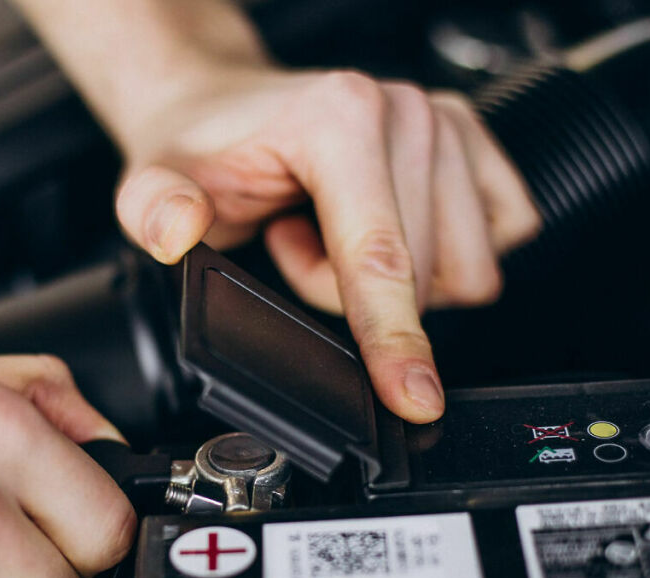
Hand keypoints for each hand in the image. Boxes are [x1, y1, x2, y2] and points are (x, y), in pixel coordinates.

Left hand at [114, 69, 539, 422]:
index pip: (380, 257)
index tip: (414, 399)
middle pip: (424, 278)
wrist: (222, 106)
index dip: (394, 339)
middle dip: (350, 293)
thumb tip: (178, 229)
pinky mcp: (476, 144)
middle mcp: (406, 111)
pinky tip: (378, 229)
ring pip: (464, 270)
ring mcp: (448, 122)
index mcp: (340, 117)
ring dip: (395, 279)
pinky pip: (497, 242)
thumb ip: (155, 209)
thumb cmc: (201, 148)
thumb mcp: (153, 182)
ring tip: (328, 235)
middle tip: (291, 245)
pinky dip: (439, 260)